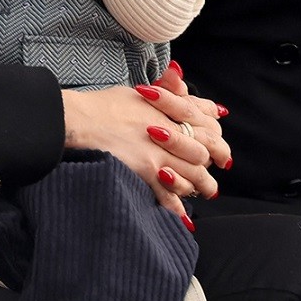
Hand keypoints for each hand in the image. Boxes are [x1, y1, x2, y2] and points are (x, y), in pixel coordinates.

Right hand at [61, 71, 230, 218]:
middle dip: (212, 164)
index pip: (206, 127)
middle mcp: (169, 131)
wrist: (81, 120)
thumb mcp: (141, 93)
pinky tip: (183, 214)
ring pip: (193, 174)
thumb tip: (183, 86)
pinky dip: (178, 205)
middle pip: (204, 152)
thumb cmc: (106, 105)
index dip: (215, 140)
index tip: (218, 149)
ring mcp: (159, 151)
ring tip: (205, 192)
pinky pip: (169, 193)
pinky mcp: (146, 170)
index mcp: (170, 111)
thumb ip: (168, 94)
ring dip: (201, 185)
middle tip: (216, 170)